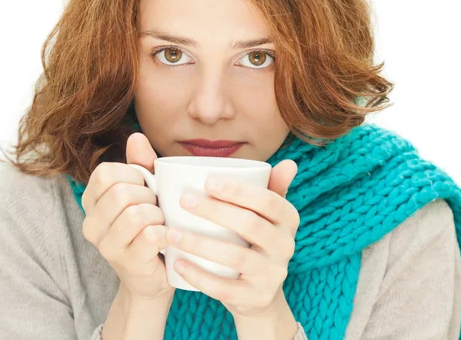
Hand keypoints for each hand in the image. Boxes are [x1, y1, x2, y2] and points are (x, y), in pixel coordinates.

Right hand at [81, 132, 174, 300]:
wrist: (154, 276)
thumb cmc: (150, 225)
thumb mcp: (146, 190)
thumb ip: (141, 164)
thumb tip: (136, 136)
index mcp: (92, 201)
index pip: (106, 173)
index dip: (133, 175)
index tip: (145, 187)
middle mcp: (91, 224)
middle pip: (122, 193)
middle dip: (149, 196)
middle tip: (156, 208)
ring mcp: (106, 246)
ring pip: (135, 214)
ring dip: (157, 215)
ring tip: (161, 222)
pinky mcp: (127, 263)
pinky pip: (150, 236)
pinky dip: (166, 232)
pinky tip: (168, 237)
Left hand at [165, 159, 298, 318]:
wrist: (261, 292)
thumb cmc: (257, 240)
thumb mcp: (268, 215)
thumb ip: (273, 187)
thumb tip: (288, 163)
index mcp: (288, 220)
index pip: (267, 201)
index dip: (238, 191)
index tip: (207, 181)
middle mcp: (285, 246)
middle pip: (250, 225)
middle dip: (215, 211)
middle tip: (184, 200)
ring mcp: (272, 274)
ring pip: (235, 256)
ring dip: (200, 243)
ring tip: (172, 233)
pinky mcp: (254, 298)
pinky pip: (225, 288)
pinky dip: (199, 276)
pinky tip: (178, 263)